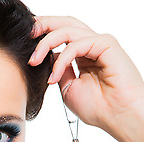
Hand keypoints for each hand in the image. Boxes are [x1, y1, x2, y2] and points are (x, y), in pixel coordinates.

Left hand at [28, 16, 143, 133]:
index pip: (60, 36)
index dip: (42, 36)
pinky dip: (61, 60)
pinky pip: (76, 44)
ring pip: (67, 30)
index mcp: (84, 55)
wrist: (119, 116)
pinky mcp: (106, 44)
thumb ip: (58, 70)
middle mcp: (92, 46)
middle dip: (42, 25)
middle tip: (26, 34)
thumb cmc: (99, 108)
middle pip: (64, 24)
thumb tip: (45, 58)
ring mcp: (99, 43)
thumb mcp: (68, 88)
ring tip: (34, 61)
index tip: (24, 44)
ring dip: (45, 43)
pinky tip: (54, 77)